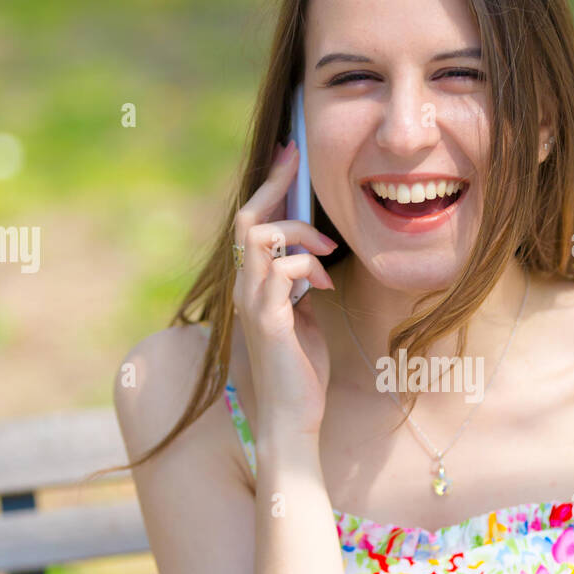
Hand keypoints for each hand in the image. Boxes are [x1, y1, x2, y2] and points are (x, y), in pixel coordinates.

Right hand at [232, 141, 338, 437]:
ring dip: (300, 233)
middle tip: (299, 159)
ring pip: (261, 238)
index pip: (253, 224)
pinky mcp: (269, 321)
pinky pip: (282, 272)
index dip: (270, 186)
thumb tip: (313, 258)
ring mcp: (253, 303)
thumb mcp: (303, 316)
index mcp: (253, 286)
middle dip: (275, 183)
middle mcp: (244, 289)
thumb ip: (300, 285)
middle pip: (248, 219)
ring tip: (329, 250)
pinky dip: (309, 267)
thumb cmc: (301, 370)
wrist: (293, 418)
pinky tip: (326, 284)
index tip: (291, 155)